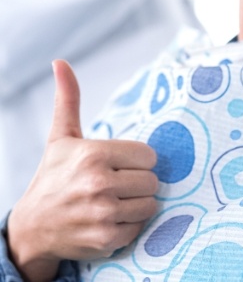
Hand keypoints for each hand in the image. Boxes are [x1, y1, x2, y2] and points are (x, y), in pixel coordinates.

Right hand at [7, 60, 157, 281]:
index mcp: (94, 154)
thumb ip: (68, 99)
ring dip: (137, 204)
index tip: (122, 164)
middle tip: (118, 184)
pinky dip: (129, 226)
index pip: (149, 155)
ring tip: (115, 201)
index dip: (138, 160)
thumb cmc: (53, 176)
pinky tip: (110, 219)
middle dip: (139, 182)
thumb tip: (60, 62)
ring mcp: (103, 214)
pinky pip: (139, 228)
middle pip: (152, 180)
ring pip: (150, 204)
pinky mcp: (106, 239)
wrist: (32, 227)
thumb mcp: (61, 137)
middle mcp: (99, 184)